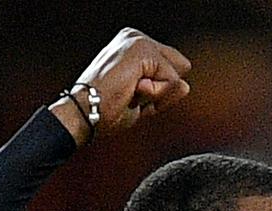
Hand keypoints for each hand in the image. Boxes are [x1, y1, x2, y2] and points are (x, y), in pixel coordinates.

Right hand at [50, 28, 191, 144]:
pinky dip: (155, 94)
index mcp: (133, 47)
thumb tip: (186, 85)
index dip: (159, 92)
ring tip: (129, 93)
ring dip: (156, 94)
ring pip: (175, 75)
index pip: (170, 69)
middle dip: (161, 92)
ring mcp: (138, 40)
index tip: (130, 96)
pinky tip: (132, 90)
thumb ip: (166, 93)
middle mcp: (135, 37)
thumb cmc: (104, 110)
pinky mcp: (142, 49)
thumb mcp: (143, 102)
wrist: (84, 112)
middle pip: (178, 69)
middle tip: (130, 96)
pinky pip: (170, 80)